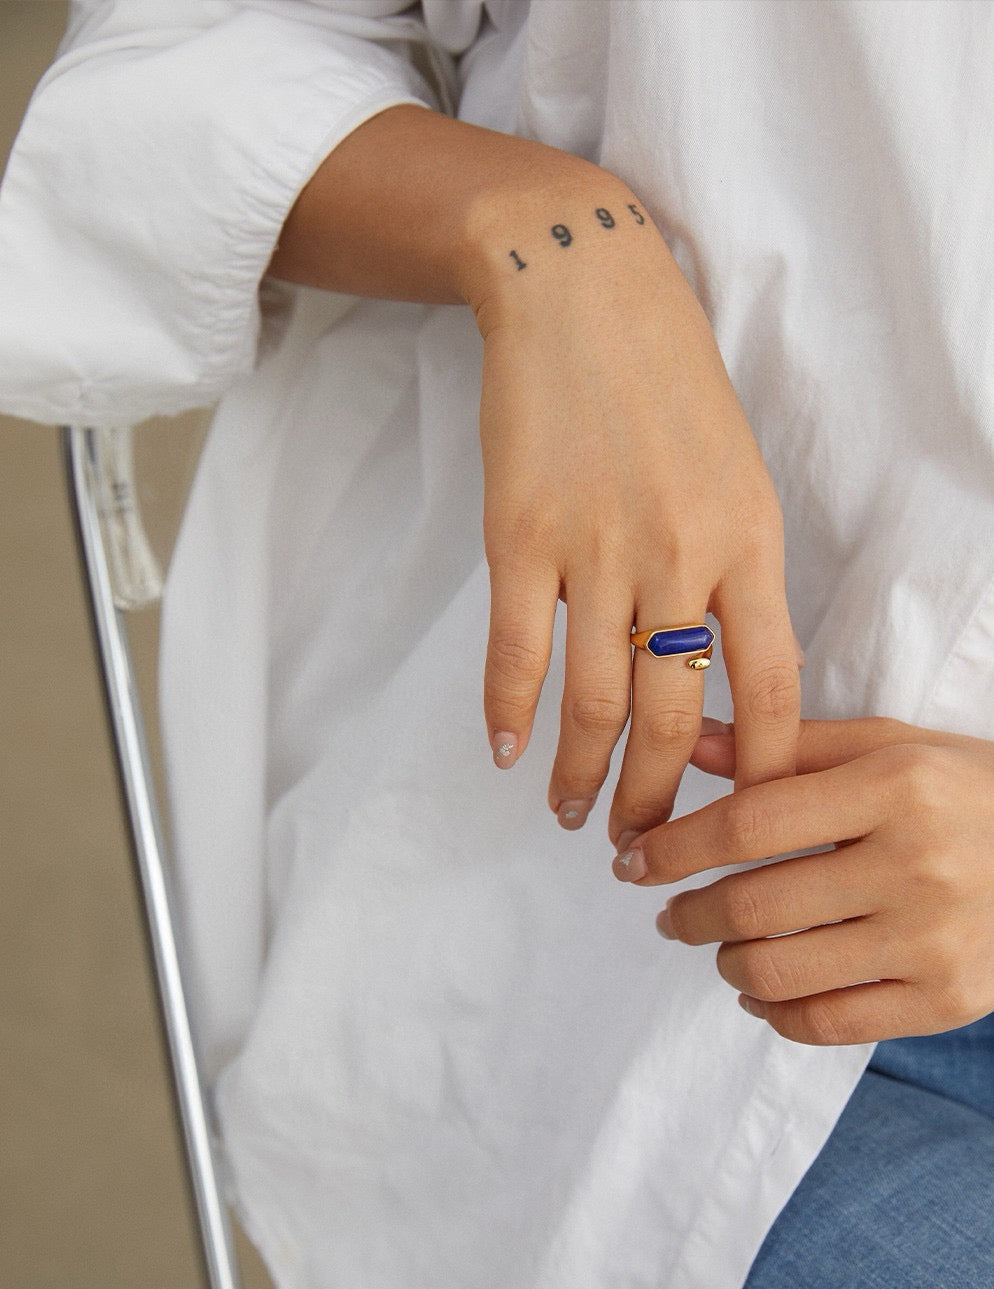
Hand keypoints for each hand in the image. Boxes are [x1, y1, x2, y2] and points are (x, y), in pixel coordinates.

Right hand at [473, 182, 799, 842]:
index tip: (745, 820)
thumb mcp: (739, 474)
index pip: (772, 689)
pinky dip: (509, 714)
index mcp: (751, 542)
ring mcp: (597, 550)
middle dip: (662, 800)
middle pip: (679, 718)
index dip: (764, 773)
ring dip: (583, 775)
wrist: (582, 296)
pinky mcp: (521, 536)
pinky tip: (505, 752)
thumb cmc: (668, 385)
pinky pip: (519, 652)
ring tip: (572, 813)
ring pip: (596, 702)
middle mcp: (680, 557)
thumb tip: (720, 670)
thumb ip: (737, 572)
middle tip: (644, 842)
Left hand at [612, 716, 993, 1044]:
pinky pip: (830, 1024)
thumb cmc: (968, 791)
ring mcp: (933, 941)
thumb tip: (689, 743)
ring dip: (726, 962)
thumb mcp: (891, 746)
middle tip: (670, 913)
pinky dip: (775, 1012)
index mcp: (894, 787)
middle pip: (755, 903)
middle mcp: (915, 864)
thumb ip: (788, 745)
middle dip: (689, 913)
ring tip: (719, 945)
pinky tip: (761, 991)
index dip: (675, 846)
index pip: (749, 822)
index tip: (632, 860)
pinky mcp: (948, 1001)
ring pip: (781, 971)